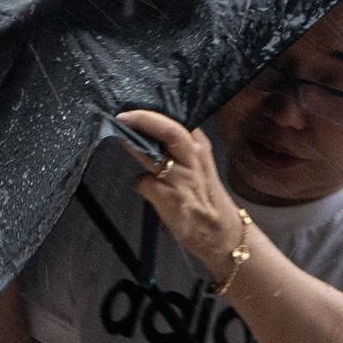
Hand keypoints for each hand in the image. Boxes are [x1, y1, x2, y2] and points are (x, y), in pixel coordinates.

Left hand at [116, 109, 243, 269]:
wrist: (220, 234)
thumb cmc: (206, 198)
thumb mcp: (200, 166)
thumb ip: (181, 148)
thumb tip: (150, 129)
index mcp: (201, 149)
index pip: (179, 120)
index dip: (154, 112)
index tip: (135, 107)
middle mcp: (193, 160)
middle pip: (169, 130)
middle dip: (143, 119)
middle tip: (122, 117)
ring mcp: (182, 180)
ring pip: (152, 155)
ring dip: (132, 147)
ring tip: (121, 139)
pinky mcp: (170, 199)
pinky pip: (144, 183)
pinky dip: (141, 184)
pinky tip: (147, 189)